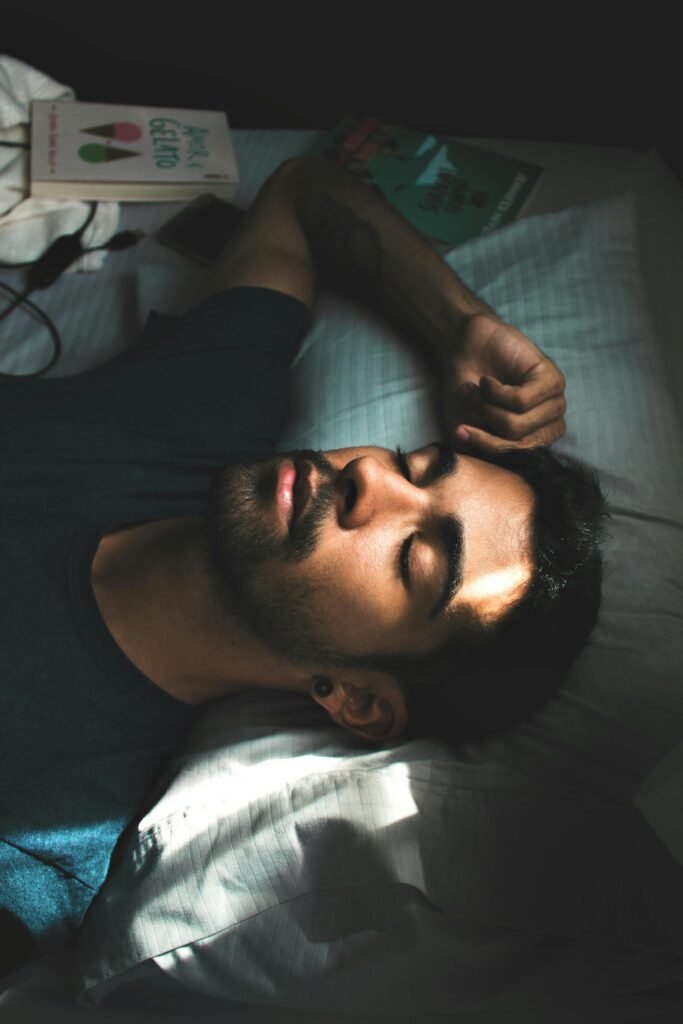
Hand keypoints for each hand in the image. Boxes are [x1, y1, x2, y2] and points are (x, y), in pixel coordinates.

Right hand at [443, 315, 565, 454]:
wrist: (464, 350)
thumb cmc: (467, 392)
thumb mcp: (467, 430)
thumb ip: (479, 452)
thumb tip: (490, 468)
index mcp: (532, 442)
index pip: (515, 460)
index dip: (486, 447)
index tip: (460, 432)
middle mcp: (547, 426)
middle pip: (516, 444)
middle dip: (484, 425)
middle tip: (470, 402)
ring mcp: (554, 404)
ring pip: (517, 424)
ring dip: (487, 407)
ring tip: (478, 390)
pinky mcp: (553, 380)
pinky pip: (522, 401)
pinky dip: (496, 392)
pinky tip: (488, 381)